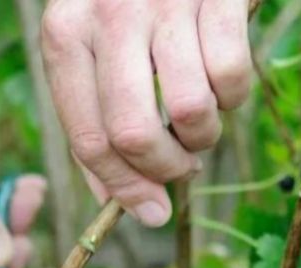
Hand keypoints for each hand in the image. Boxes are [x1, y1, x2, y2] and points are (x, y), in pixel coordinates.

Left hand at [40, 0, 250, 225]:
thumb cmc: (127, 4)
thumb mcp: (92, 53)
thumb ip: (95, 122)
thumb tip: (116, 202)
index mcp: (65, 37)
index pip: (88, 138)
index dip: (124, 188)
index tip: (152, 213)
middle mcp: (107, 17)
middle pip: (134, 135)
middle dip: (165, 169)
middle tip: (182, 167)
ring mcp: (163, 2)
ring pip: (189, 111)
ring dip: (203, 135)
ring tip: (200, 118)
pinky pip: (233, 76)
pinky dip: (235, 95)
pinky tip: (222, 81)